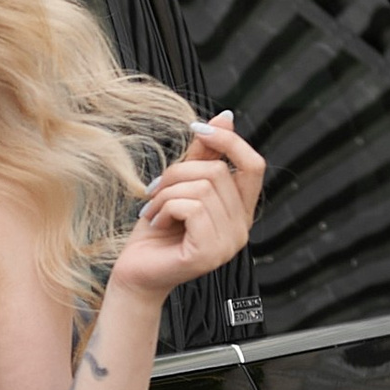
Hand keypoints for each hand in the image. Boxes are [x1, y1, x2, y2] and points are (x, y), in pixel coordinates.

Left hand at [108, 111, 265, 305]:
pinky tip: (156, 223)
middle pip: (219, 171)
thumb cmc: (155, 230)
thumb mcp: (179, 185)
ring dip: (167, 193)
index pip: (254, 165)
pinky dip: (166, 208)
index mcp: (241, 212)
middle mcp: (242, 229)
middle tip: (154, 191)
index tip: (197, 129)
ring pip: (202, 188)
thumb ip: (203, 155)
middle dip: (178, 172)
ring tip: (154, 211)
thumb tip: (226, 117)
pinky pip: (192, 207)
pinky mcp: (210, 253)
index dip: (229, 141)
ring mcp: (229, 244)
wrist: (135, 273)